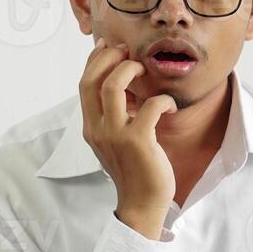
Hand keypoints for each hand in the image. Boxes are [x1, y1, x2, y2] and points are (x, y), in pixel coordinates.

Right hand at [78, 37, 176, 239]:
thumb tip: (123, 85)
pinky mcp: (138, 142)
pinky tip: (168, 105)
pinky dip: (162, 99)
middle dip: (109, 58)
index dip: (95, 61)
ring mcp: (116, 136)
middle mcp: (98, 130)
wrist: (142, 204)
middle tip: (128, 52)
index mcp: (90, 128)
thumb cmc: (134, 170)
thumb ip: (115, 116)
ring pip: (113, 87)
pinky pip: (150, 106)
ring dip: (130, 71)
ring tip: (143, 70)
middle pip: (92, 80)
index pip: (84, 85)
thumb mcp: (115, 140)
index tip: (109, 47)